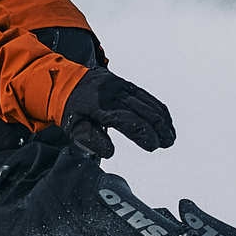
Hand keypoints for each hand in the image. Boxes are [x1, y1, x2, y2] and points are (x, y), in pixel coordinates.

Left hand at [61, 68, 175, 157]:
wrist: (66, 82)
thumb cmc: (71, 110)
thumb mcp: (73, 128)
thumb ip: (91, 140)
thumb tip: (111, 152)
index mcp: (100, 107)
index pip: (129, 121)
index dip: (144, 134)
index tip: (153, 146)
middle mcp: (113, 94)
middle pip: (143, 111)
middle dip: (159, 129)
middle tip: (167, 143)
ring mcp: (121, 86)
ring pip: (148, 103)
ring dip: (162, 120)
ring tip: (170, 136)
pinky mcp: (125, 84)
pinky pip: (146, 96)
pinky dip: (158, 108)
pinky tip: (165, 120)